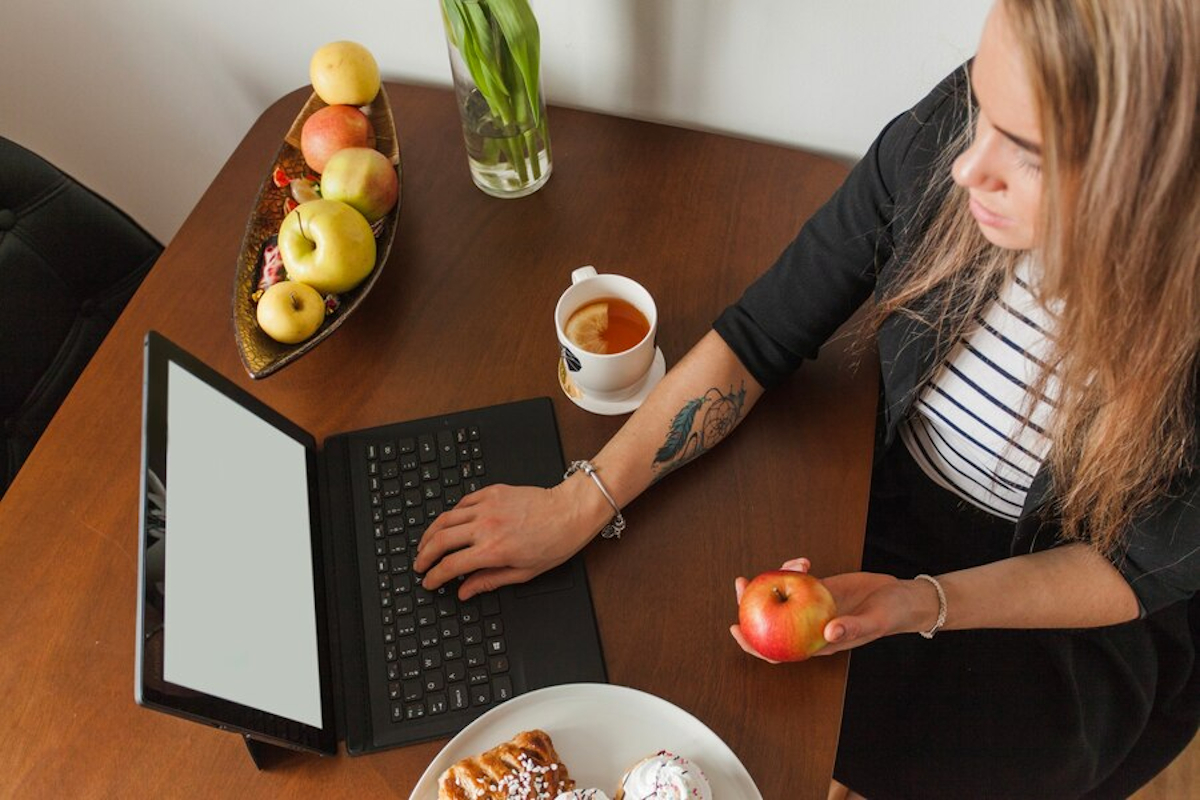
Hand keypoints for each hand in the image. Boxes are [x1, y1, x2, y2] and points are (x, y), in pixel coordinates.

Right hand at [414, 479, 605, 599]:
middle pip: (440, 541)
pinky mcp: (491, 492)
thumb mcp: (524, 572)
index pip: (450, 566)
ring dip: (430, 534)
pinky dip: (450, 514)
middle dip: (424, 556)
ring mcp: (487, 506)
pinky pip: (462, 503)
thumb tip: (465, 591)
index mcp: (493, 550)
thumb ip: (489, 581)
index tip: (429, 582)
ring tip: (425, 545)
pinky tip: (448, 524)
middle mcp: (486, 527)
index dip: (434, 577)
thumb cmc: (555, 542)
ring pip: (445, 519)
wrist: (570, 511)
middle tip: (420, 565)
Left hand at [731, 559, 927, 659]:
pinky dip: (796, 569)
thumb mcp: (873, 622)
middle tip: (741, 583)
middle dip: (750, 603)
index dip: (753, 644)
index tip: (735, 628)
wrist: (902, 597)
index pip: (777, 651)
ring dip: (775, 579)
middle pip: (770, 620)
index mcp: (817, 643)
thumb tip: (828, 634)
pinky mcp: (819, 589)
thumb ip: (852, 629)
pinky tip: (805, 561)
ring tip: (790, 565)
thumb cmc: (891, 615)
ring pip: (781, 596)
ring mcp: (812, 607)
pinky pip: (798, 580)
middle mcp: (810, 626)